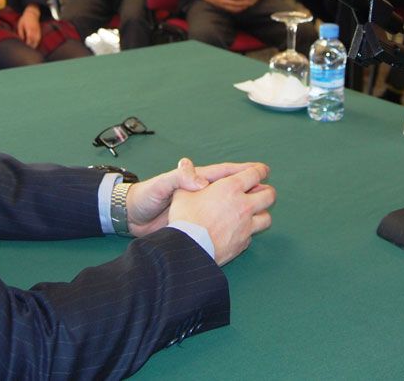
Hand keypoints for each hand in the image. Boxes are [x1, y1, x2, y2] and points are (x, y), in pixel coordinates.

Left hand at [17, 5, 40, 47]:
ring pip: (37, 40)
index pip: (29, 38)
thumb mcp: (20, 25)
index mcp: (29, 28)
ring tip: (31, 49)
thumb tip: (21, 40)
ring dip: (35, 45)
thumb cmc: (24, 19)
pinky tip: (34, 45)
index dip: (28, 43)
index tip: (25, 47)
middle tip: (28, 50)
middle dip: (32, 46)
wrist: (32, 14)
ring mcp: (38, 30)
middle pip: (34, 40)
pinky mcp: (39, 31)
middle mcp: (34, 30)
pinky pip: (39, 38)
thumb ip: (21, 33)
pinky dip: (37, 42)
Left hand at [126, 158, 267, 236]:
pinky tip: (246, 232)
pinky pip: (222, 225)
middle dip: (253, 189)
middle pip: (234, 189)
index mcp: (197, 180)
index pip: (226, 173)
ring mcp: (204, 210)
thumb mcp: (162, 185)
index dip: (246, 171)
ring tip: (264, 213)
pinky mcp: (199, 226)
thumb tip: (202, 182)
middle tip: (270, 193)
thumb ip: (180, 179)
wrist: (133, 218)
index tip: (264, 170)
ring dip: (247, 209)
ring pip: (231, 208)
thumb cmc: (146, 197)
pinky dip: (235, 227)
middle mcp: (204, 194)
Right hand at [168, 163, 274, 265]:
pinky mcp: (243, 243)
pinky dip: (247, 233)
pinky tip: (238, 232)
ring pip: (266, 218)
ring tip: (254, 213)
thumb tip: (188, 167)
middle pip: (269, 195)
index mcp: (230, 188)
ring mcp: (246, 226)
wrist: (187, 249)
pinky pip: (251, 236)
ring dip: (261, 214)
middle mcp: (243, 205)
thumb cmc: (184, 218)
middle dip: (267, 192)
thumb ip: (190, 180)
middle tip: (262, 192)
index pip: (255, 174)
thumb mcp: (182, 193)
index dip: (261, 171)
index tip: (262, 171)